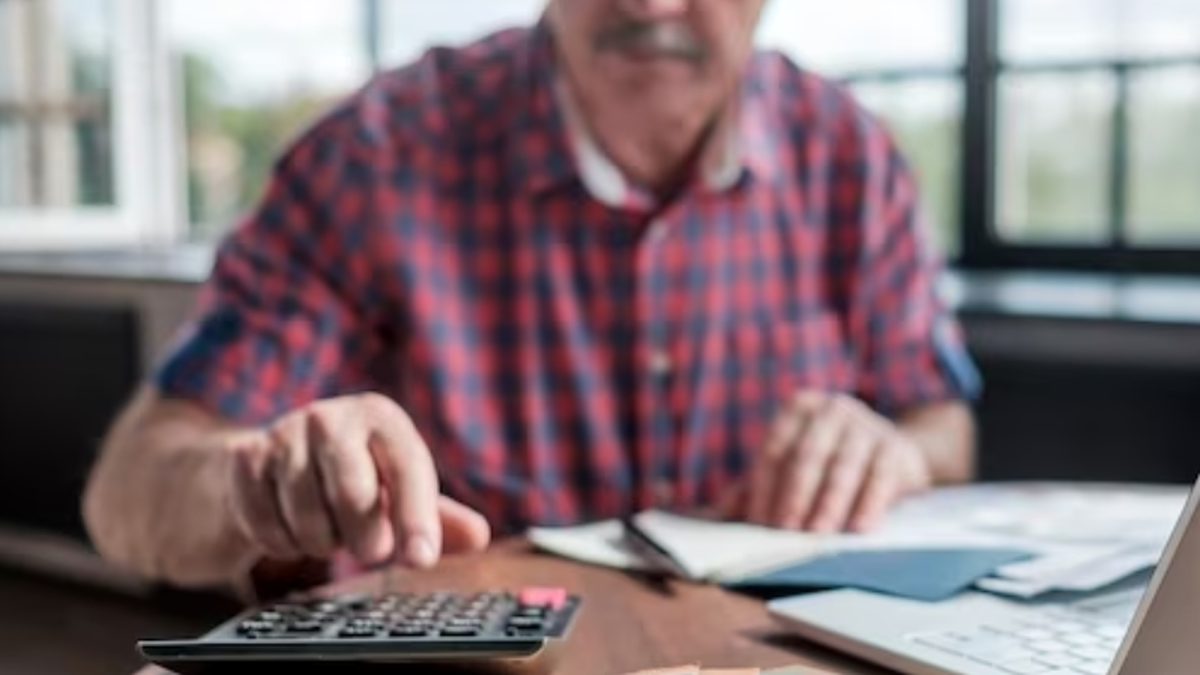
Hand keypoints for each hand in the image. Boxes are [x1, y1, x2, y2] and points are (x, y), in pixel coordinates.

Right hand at [225, 393, 489, 568]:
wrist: (269, 465)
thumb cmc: (350, 478)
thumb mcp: (397, 490)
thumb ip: (438, 516)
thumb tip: (477, 536)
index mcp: (380, 417)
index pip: (407, 468)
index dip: (416, 518)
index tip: (420, 560)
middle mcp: (331, 416)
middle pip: (353, 496)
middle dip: (365, 539)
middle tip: (368, 549)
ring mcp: (283, 434)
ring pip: (308, 519)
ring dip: (322, 543)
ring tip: (328, 528)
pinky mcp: (245, 460)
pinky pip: (268, 528)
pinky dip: (284, 544)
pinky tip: (292, 529)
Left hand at [730, 391, 931, 532]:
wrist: (894, 451)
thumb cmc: (831, 461)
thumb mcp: (794, 466)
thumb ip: (757, 485)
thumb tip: (721, 512)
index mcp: (799, 408)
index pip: (774, 448)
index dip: (764, 486)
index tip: (758, 522)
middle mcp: (831, 408)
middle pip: (806, 455)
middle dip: (795, 496)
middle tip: (786, 530)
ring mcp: (865, 424)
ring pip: (843, 467)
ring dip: (829, 504)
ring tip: (818, 534)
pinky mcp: (893, 447)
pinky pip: (879, 477)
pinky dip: (868, 505)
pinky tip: (859, 528)